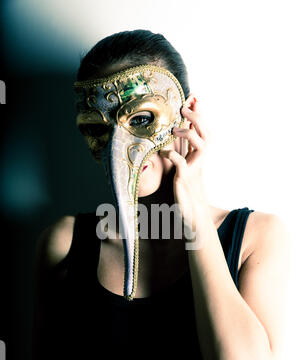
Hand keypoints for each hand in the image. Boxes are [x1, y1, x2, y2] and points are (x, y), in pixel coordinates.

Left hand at [160, 100, 209, 238]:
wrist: (193, 213)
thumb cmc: (186, 190)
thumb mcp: (183, 167)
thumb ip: (181, 152)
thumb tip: (173, 136)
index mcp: (197, 155)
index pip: (201, 129)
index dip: (199, 113)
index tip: (194, 96)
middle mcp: (199, 159)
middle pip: (206, 132)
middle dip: (197, 117)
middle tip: (185, 105)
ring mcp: (194, 168)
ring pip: (201, 144)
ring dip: (189, 132)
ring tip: (175, 128)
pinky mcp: (185, 179)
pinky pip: (181, 163)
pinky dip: (171, 155)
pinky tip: (162, 152)